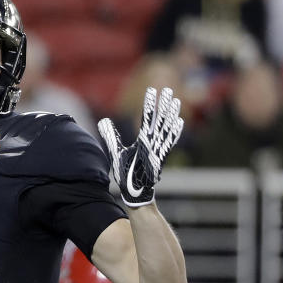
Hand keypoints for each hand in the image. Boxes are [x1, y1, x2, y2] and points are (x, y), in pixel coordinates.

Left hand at [98, 87, 182, 206]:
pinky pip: (167, 145)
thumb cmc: (127, 173)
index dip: (149, 105)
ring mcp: (157, 151)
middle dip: (163, 105)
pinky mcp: (159, 160)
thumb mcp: (116, 152)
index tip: (151, 90)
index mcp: (143, 141)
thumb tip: (103, 120)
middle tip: (168, 89)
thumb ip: (111, 136)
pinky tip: (179, 123)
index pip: (146, 118)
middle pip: (159, 120)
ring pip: (165, 130)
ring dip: (170, 115)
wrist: (133, 193)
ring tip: (175, 101)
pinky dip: (174, 134)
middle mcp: (152, 144)